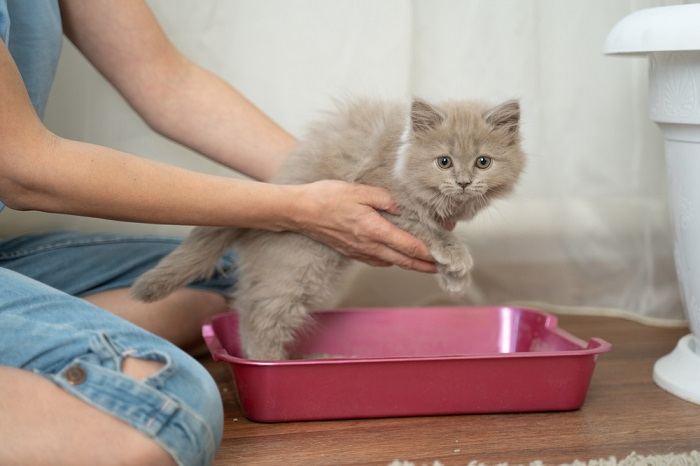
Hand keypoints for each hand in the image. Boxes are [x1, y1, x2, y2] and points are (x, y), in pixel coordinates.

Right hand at [288, 180, 436, 272]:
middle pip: (403, 260)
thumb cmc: (327, 198)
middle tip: (442, 267)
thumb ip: (383, 199)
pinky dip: (391, 261)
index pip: (408, 246)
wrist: (300, 212)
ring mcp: (359, 251)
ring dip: (409, 265)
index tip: (442, 254)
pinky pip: (377, 261)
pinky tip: (395, 257)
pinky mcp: (351, 252)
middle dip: (425, 265)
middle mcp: (368, 246)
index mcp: (374, 230)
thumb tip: (399, 208)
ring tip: (424, 263)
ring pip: (391, 262)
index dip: (428, 252)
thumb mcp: (359, 190)